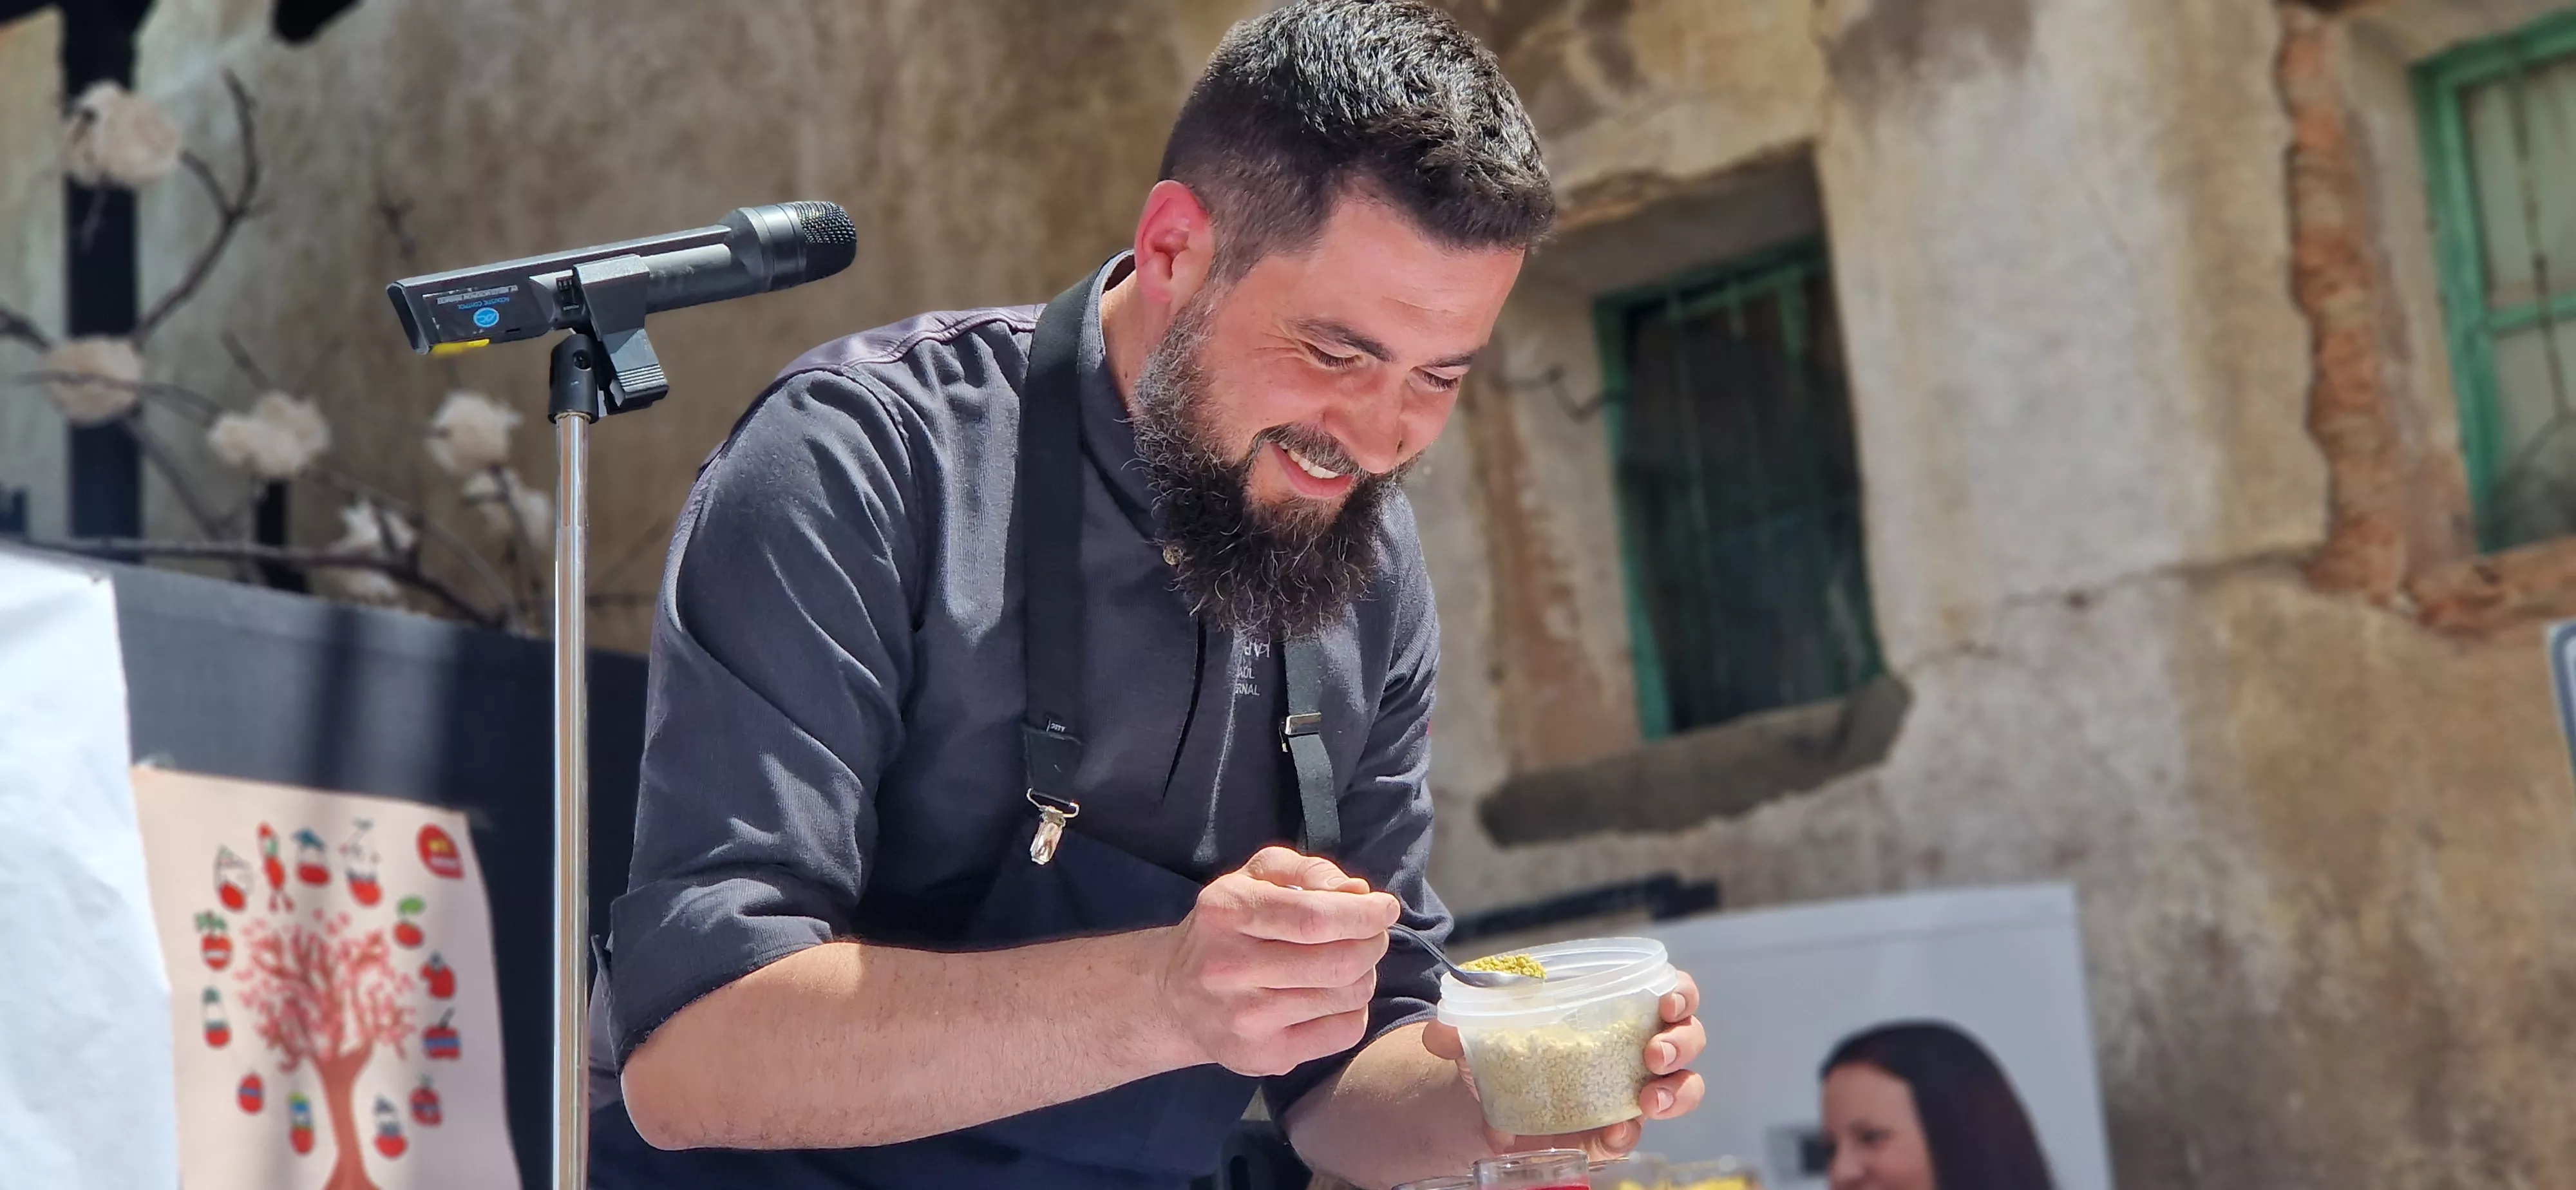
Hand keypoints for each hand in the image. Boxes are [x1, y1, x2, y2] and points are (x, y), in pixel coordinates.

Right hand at [1154, 846, 1401, 1076]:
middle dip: (1372, 943)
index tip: (1385, 908)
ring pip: (1346, 997)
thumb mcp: (1255, 877)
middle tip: (1373, 935)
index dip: (1363, 914)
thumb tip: (1356, 892)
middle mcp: (1229, 968)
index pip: (1315, 918)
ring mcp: (1244, 1019)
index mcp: (1227, 912)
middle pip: (1338, 961)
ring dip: (1364, 975)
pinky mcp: (1262, 1056)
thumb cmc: (1228, 926)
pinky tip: (1334, 997)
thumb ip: (1307, 871)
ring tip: (1349, 964)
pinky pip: (1343, 1032)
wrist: (1175, 995)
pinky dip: (1354, 1010)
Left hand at [1422, 971, 1705, 1159]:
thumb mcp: (1486, 1035)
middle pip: (1688, 1039)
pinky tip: (1614, 1133)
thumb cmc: (1510, 1049)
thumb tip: (1438, 1034)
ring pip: (1682, 1088)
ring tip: (1649, 1099)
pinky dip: (1628, 1133)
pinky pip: (1635, 1133)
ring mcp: (1632, 1091)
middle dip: (1681, 1044)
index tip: (1664, 1000)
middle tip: (1653, 1053)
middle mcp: (1638, 1048)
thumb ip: (1462, 1032)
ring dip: (1676, 1091)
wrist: (1491, 1104)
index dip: (1679, 994)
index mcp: (1620, 1009)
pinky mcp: (1614, 1130)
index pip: (1669, 993)